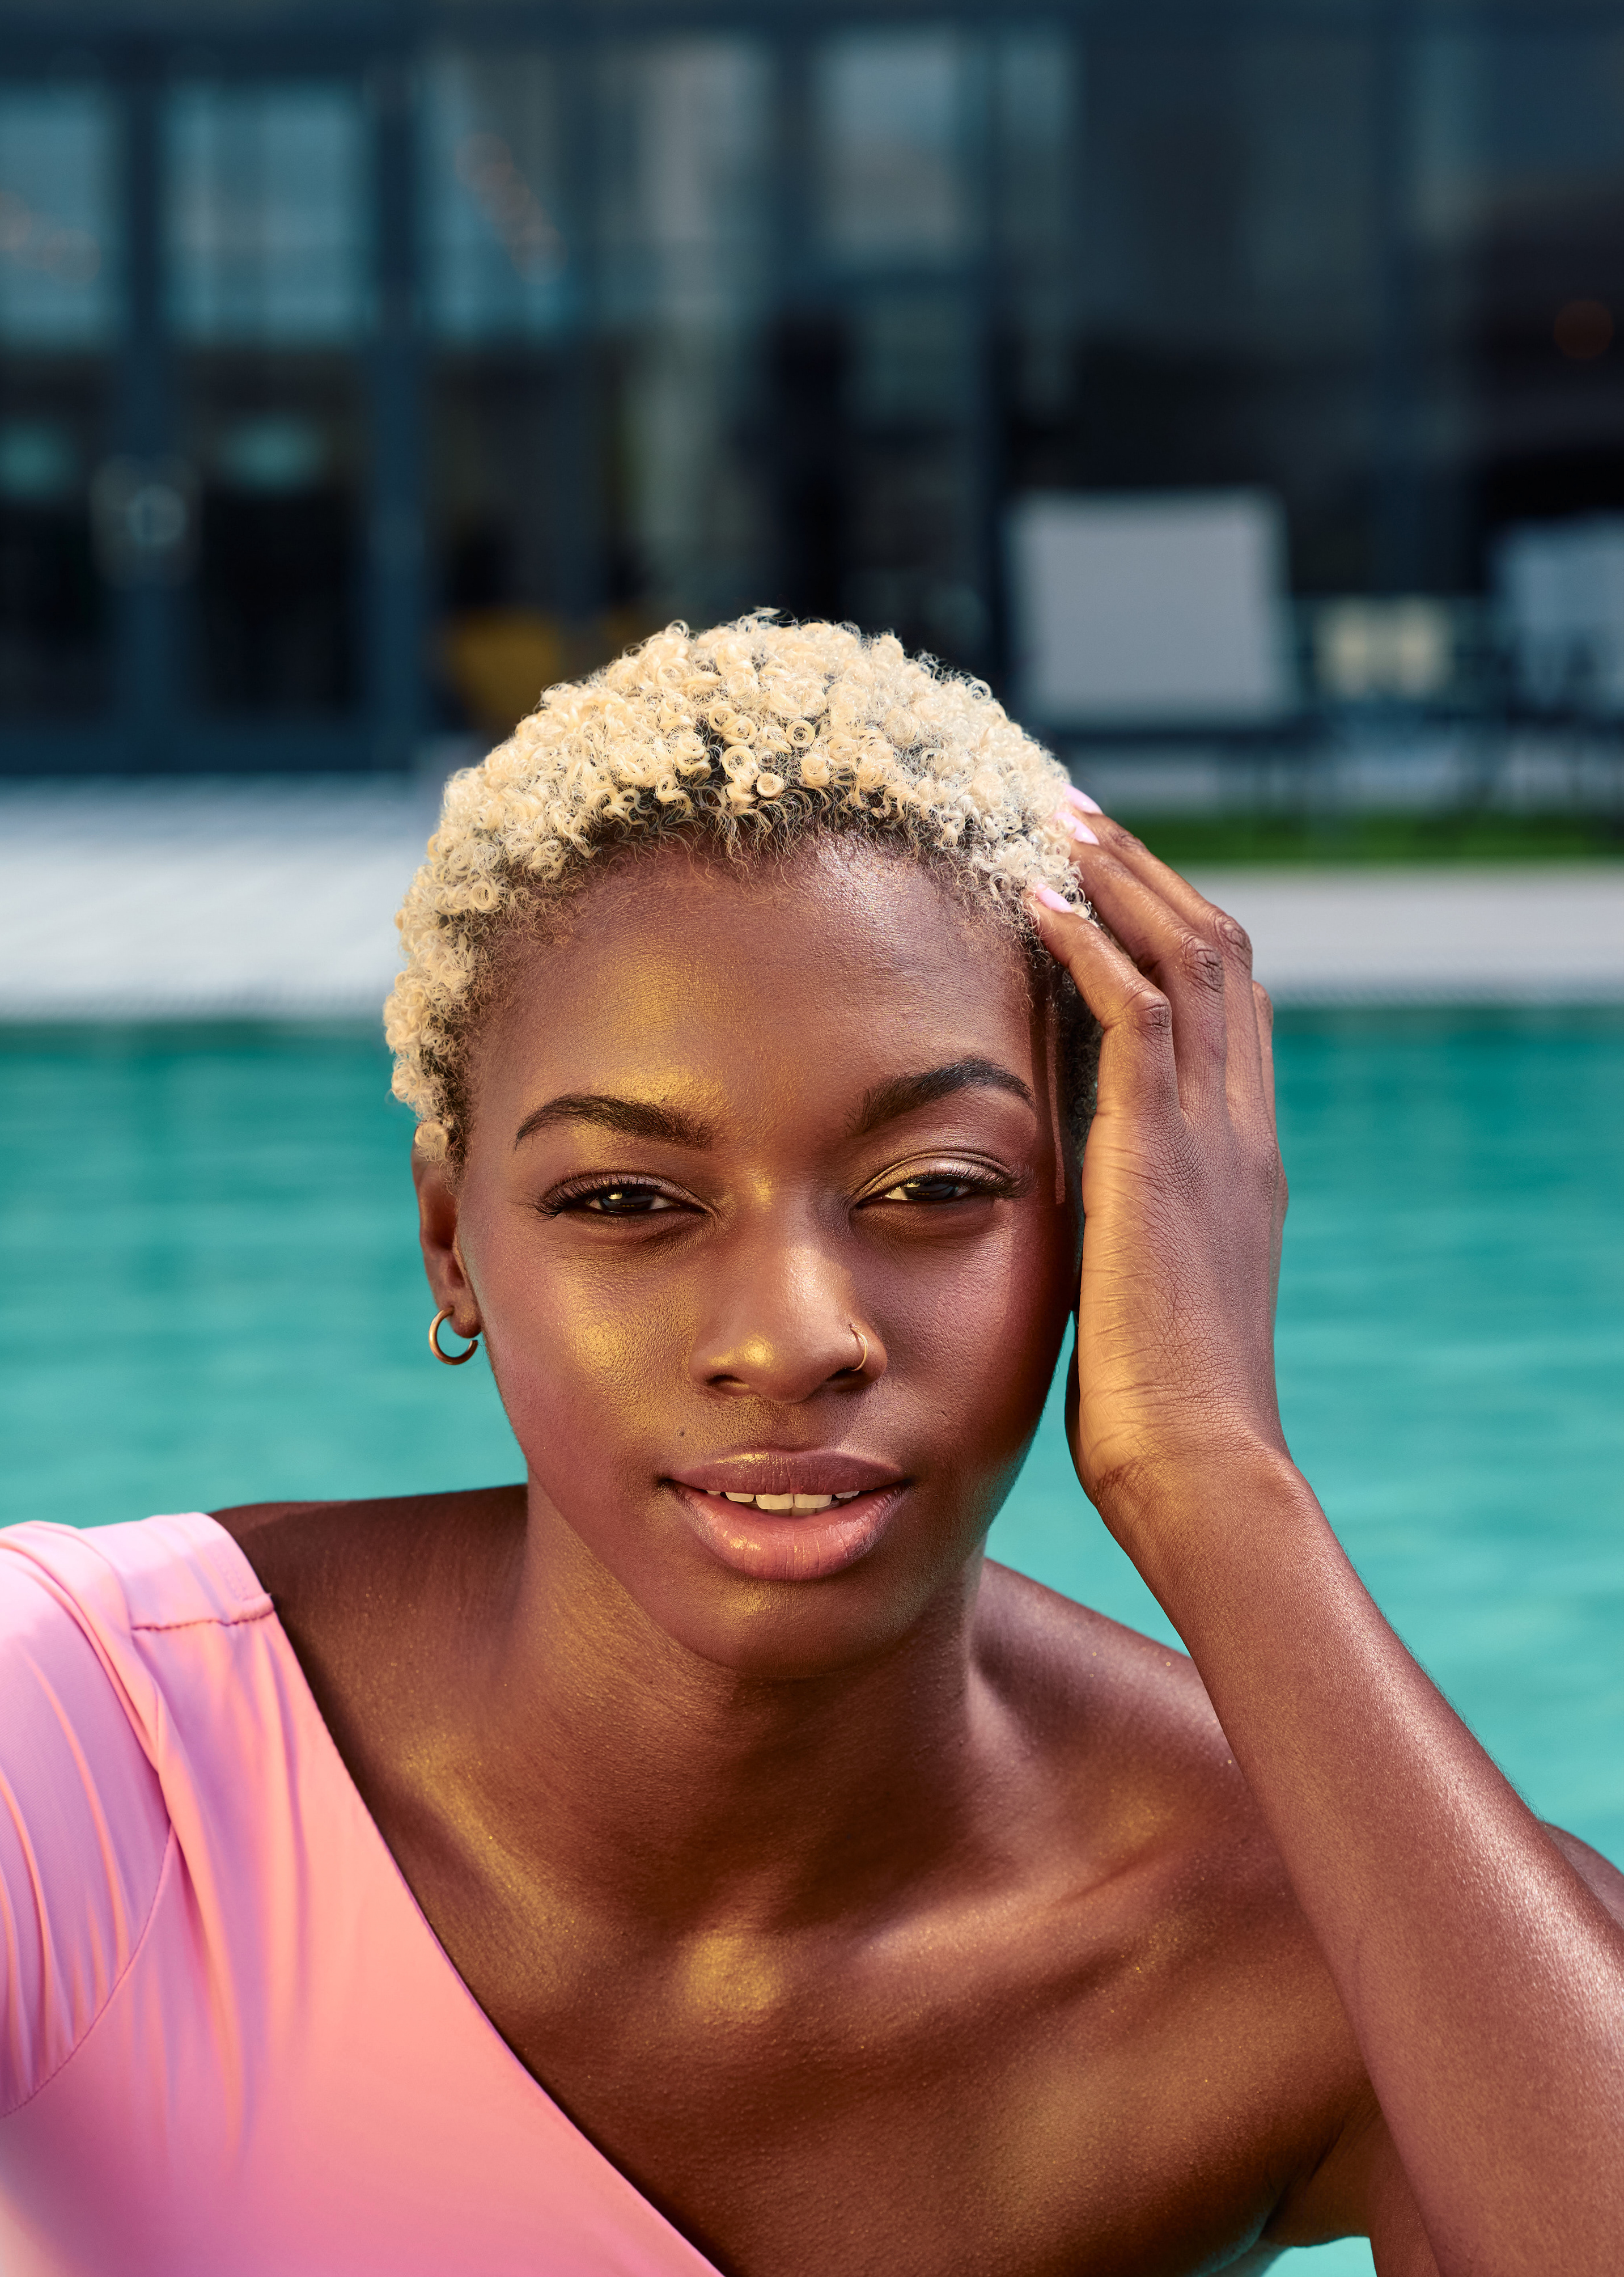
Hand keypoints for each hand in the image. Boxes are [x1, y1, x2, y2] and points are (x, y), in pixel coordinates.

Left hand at [1028, 797, 1291, 1553]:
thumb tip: (1065, 1220)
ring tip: (1051, 822)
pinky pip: (1137, 1013)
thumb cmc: (1155, 1416)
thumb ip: (1117, 1234)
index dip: (1167, 934)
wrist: (1196, 1463)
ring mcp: (1212, 1138)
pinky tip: (1035, 902)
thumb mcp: (1137, 1295)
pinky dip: (1089, 946)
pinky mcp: (1162, 1154)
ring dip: (1116, 882)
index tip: (1102, 885)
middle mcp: (1240, 1132)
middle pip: (1218, 954)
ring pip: (1186, 958)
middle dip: (1144, 876)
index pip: (1225, 1011)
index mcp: (1241, 1165)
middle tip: (1072, 813)